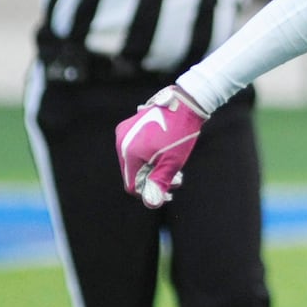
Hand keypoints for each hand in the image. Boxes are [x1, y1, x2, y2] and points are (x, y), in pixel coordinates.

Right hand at [115, 86, 209, 208]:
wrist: (186, 103)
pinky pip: (138, 148)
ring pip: (137, 160)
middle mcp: (121, 141)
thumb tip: (151, 204)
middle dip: (153, 180)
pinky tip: (167, 156)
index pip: (131, 184)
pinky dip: (151, 156)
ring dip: (154, 169)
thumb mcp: (171, 162)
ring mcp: (126, 131)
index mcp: (127, 151)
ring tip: (175, 171)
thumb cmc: (179, 133)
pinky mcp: (133, 125)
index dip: (148, 192)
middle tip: (176, 182)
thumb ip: (158, 183)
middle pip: (134, 172)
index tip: (168, 194)